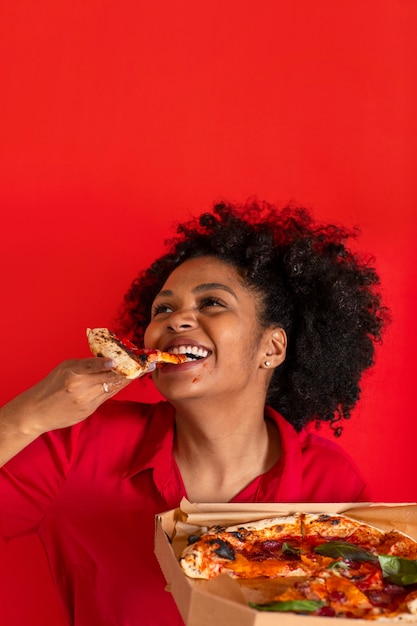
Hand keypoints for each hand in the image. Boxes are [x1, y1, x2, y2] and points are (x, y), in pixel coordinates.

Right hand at [3, 358, 130, 436]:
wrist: (37, 412)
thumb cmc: (51, 385)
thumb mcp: (65, 368)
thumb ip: (86, 364)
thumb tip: (108, 360)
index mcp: (73, 375)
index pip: (92, 367)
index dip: (106, 364)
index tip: (117, 361)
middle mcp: (81, 389)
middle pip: (109, 378)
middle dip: (129, 370)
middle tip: (146, 365)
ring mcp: (86, 402)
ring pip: (112, 388)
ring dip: (126, 379)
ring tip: (141, 370)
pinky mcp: (89, 411)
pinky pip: (106, 397)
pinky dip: (115, 388)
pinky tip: (125, 381)